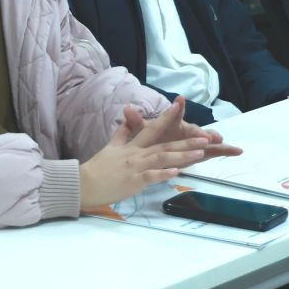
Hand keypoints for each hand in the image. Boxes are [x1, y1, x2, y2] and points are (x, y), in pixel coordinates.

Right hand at [78, 100, 240, 209]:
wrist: (84, 182)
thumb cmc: (98, 167)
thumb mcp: (111, 146)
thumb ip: (121, 133)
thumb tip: (126, 118)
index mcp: (132, 146)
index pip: (151, 128)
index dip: (165, 117)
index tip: (177, 106)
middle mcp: (137, 154)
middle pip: (164, 145)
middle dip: (186, 142)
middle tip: (204, 138)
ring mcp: (136, 167)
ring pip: (162, 159)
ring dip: (181, 155)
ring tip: (199, 153)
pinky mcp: (134, 182)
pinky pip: (152, 177)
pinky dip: (164, 174)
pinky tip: (177, 172)